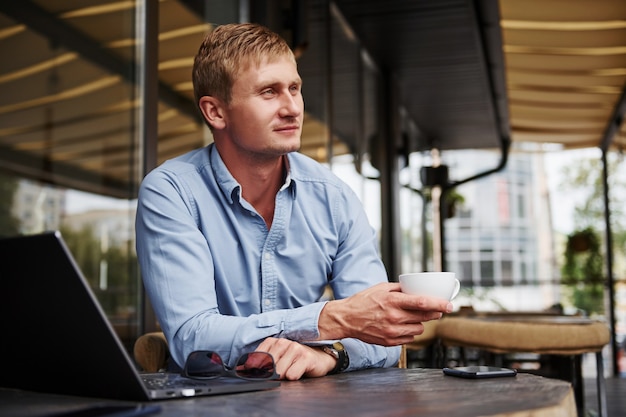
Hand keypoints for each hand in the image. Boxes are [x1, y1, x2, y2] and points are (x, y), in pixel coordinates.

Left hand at [255, 337, 334, 380]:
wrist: (319, 358)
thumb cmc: (295, 360)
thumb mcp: (277, 359)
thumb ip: (261, 363)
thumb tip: (243, 371)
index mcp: (272, 342)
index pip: (255, 359)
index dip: (257, 371)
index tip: (262, 375)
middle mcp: (282, 342)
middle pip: (267, 368)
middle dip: (273, 375)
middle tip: (283, 373)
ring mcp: (294, 348)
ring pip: (279, 372)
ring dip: (285, 376)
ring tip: (292, 370)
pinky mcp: (305, 357)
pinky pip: (292, 375)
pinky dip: (294, 377)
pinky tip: (300, 371)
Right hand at [318, 282, 452, 345]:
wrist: (346, 319)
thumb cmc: (363, 301)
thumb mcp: (381, 288)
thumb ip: (400, 288)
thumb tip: (418, 288)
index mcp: (393, 301)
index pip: (423, 303)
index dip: (439, 304)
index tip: (450, 305)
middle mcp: (394, 317)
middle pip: (425, 317)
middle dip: (435, 313)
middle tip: (437, 309)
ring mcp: (392, 331)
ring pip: (419, 328)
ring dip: (419, 322)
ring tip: (409, 316)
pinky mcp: (390, 342)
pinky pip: (410, 337)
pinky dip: (410, 331)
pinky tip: (401, 325)